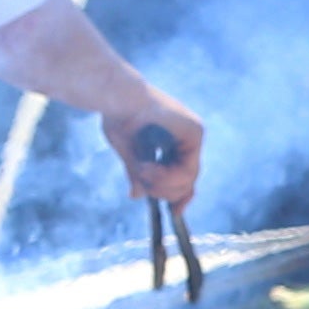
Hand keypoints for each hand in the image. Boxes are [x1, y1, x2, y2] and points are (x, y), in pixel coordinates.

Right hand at [107, 89, 202, 204]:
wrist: (114, 95)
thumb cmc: (116, 116)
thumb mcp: (129, 152)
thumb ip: (137, 173)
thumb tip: (137, 195)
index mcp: (175, 141)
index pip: (185, 176)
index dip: (180, 196)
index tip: (174, 212)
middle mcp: (188, 138)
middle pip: (189, 181)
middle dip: (166, 192)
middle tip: (145, 186)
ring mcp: (194, 134)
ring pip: (189, 179)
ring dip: (163, 184)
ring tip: (142, 172)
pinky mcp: (194, 131)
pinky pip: (188, 170)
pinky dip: (166, 176)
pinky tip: (146, 167)